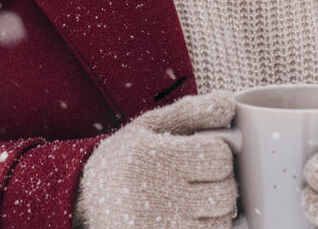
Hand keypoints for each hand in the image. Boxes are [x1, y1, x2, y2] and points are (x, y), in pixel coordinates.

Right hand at [74, 90, 237, 228]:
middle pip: (225, 192)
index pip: (218, 156)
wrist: (88, 199)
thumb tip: (229, 102)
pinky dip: (209, 227)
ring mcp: (161, 227)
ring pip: (222, 222)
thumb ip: (191, 111)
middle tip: (206, 175)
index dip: (220, 150)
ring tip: (199, 196)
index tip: (208, 149)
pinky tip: (193, 216)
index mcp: (153, 156)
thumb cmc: (125, 156)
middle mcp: (157, 194)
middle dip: (222, 181)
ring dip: (218, 209)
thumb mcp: (150, 125)